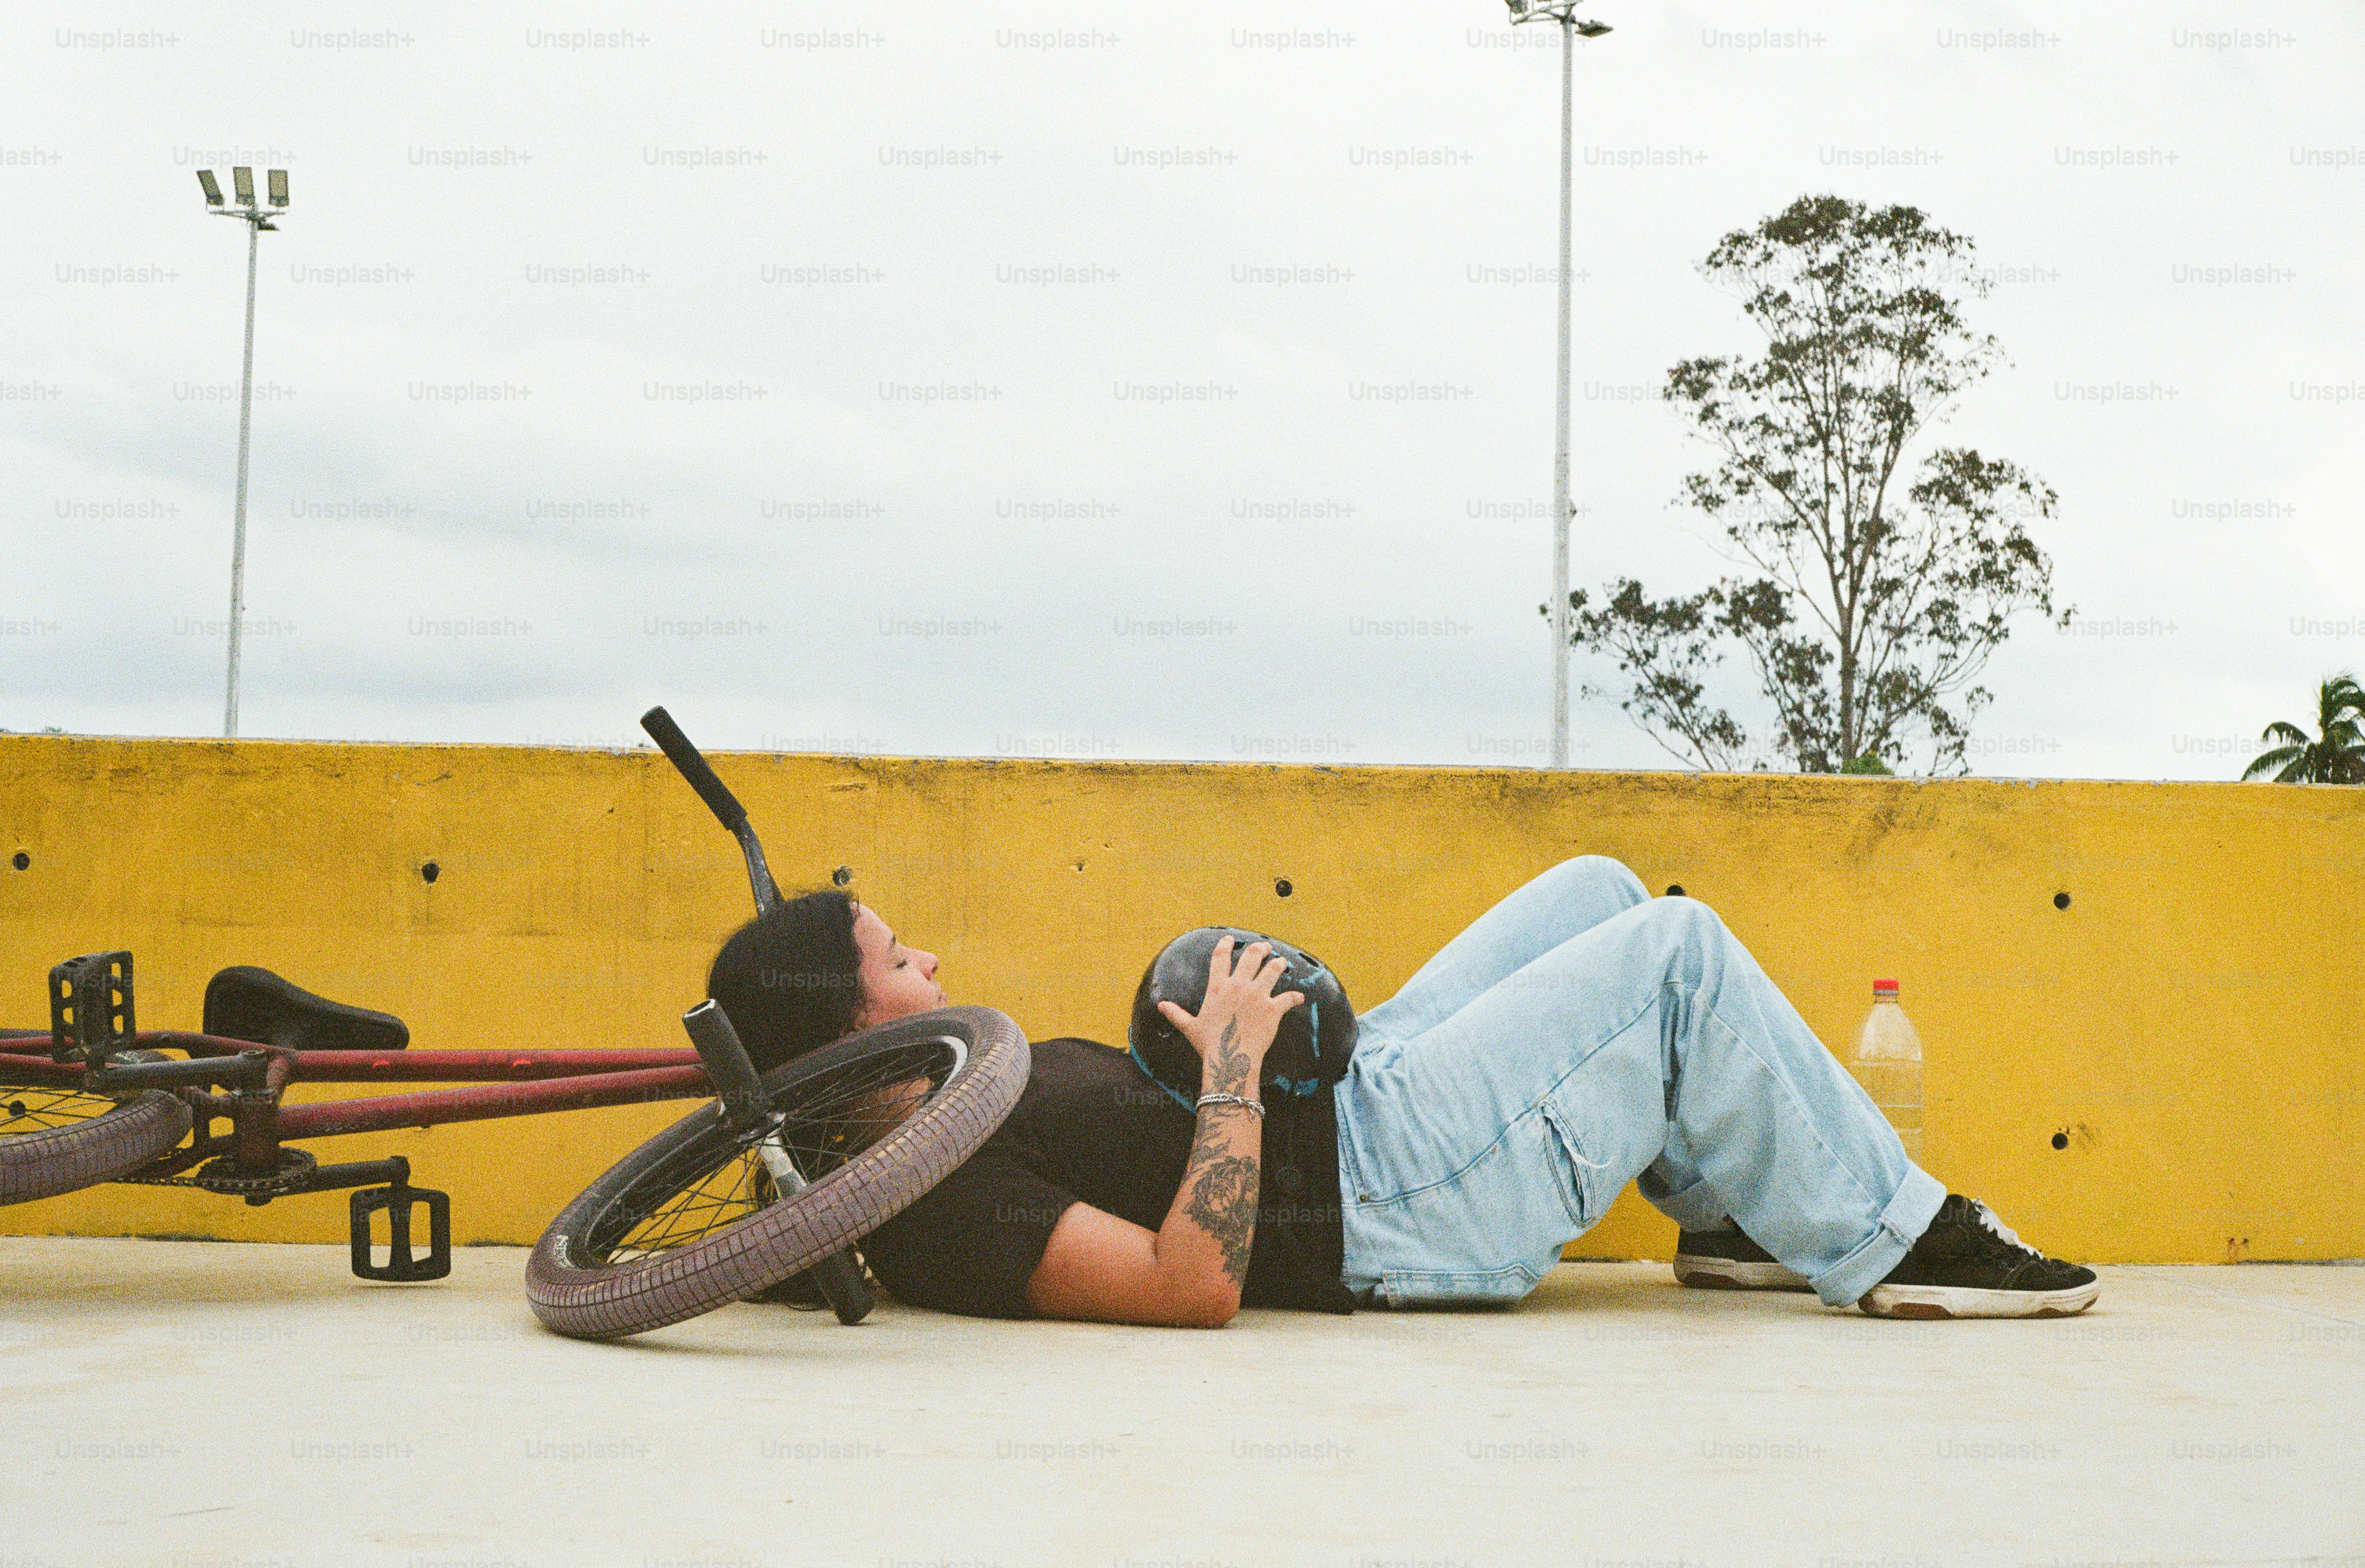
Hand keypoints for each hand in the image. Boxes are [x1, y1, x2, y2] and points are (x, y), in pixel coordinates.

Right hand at [1155, 936, 1305, 1093]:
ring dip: (1279, 965)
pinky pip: (1289, 998)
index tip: (1230, 939)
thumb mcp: (1190, 1027)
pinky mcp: (1273, 1008)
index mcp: (1218, 988)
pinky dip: (1295, 997)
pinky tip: (1300, 997)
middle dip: (1260, 949)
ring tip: (1282, 963)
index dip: (1225, 945)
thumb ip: (1177, 1014)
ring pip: (1273, 970)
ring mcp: (1257, 995)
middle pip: (1252, 957)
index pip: (1220, 958)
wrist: (1230, 1058)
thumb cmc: (1209, 1044)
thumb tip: (1161, 1005)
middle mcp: (1238, 986)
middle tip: (1265, 947)